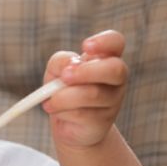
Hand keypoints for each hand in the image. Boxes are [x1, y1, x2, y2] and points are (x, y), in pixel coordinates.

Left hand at [42, 30, 127, 148]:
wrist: (68, 124)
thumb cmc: (63, 90)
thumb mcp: (56, 71)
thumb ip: (60, 62)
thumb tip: (70, 65)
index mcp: (105, 59)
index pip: (116, 42)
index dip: (104, 41)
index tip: (84, 47)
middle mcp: (115, 78)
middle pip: (115, 69)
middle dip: (86, 71)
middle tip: (64, 77)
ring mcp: (113, 101)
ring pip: (93, 94)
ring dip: (65, 96)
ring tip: (50, 101)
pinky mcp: (103, 121)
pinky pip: (82, 113)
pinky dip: (62, 111)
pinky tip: (56, 110)